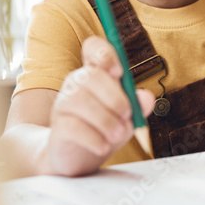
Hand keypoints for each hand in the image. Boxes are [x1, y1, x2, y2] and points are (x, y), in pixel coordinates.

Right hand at [45, 36, 154, 175]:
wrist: (80, 157)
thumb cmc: (105, 128)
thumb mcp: (127, 116)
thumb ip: (138, 105)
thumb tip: (147, 97)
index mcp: (95, 72)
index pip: (93, 47)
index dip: (105, 53)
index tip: (119, 72)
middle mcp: (76, 83)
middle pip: (91, 76)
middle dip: (114, 97)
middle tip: (127, 115)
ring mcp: (63, 104)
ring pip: (80, 101)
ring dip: (105, 120)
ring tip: (118, 134)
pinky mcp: (57, 127)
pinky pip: (72, 126)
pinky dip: (93, 138)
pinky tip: (104, 147)